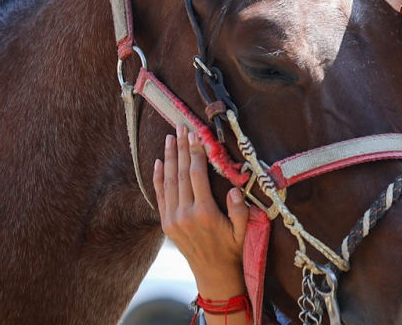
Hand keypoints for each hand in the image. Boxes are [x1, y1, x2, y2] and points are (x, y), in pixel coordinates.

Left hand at [154, 124, 249, 299]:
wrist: (213, 274)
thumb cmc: (232, 249)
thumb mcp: (243, 232)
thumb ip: (239, 210)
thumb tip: (235, 189)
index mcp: (204, 213)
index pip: (197, 175)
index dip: (195, 153)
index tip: (195, 135)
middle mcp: (185, 214)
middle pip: (180, 173)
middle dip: (180, 148)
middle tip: (180, 127)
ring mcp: (172, 219)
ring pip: (168, 181)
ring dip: (169, 157)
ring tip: (169, 137)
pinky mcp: (166, 223)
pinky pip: (160, 195)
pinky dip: (158, 177)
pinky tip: (158, 161)